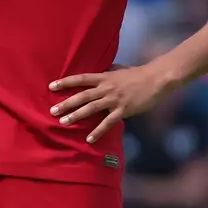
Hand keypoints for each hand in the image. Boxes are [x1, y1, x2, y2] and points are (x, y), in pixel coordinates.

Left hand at [49, 64, 175, 143]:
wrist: (156, 79)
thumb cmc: (137, 74)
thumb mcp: (118, 69)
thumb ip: (106, 72)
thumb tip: (98, 70)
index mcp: (103, 77)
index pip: (80, 79)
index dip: (65, 82)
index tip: (51, 86)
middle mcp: (106, 88)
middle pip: (82, 96)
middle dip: (66, 103)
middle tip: (52, 111)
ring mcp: (114, 99)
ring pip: (91, 108)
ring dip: (76, 116)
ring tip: (63, 122)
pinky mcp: (124, 110)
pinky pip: (108, 122)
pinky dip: (98, 131)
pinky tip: (89, 138)